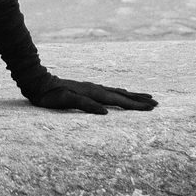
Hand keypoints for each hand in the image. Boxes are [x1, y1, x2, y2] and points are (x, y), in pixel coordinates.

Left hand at [29, 77, 156, 113]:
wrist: (38, 82)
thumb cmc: (51, 96)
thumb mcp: (66, 101)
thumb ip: (86, 106)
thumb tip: (106, 113)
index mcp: (94, 93)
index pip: (119, 101)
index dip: (136, 105)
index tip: (151, 108)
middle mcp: (96, 88)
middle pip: (122, 95)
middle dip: (139, 100)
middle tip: (156, 103)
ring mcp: (92, 87)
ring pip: (117, 91)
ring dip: (132, 95)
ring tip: (145, 97)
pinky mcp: (87, 88)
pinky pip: (110, 91)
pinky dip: (120, 93)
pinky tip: (121, 93)